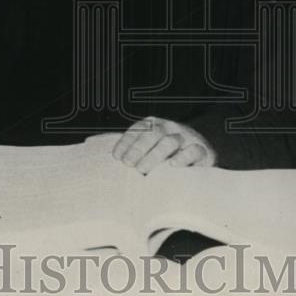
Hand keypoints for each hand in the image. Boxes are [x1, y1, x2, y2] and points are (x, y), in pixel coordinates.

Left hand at [91, 117, 215, 174]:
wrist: (200, 156)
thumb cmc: (165, 154)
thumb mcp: (146, 148)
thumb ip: (126, 147)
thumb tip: (93, 145)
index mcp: (153, 125)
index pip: (138, 129)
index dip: (126, 142)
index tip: (116, 158)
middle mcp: (169, 128)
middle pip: (153, 133)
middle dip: (138, 148)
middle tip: (128, 165)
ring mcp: (186, 138)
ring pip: (170, 141)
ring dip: (155, 155)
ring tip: (143, 169)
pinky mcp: (203, 152)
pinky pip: (194, 150)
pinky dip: (183, 157)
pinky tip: (173, 166)